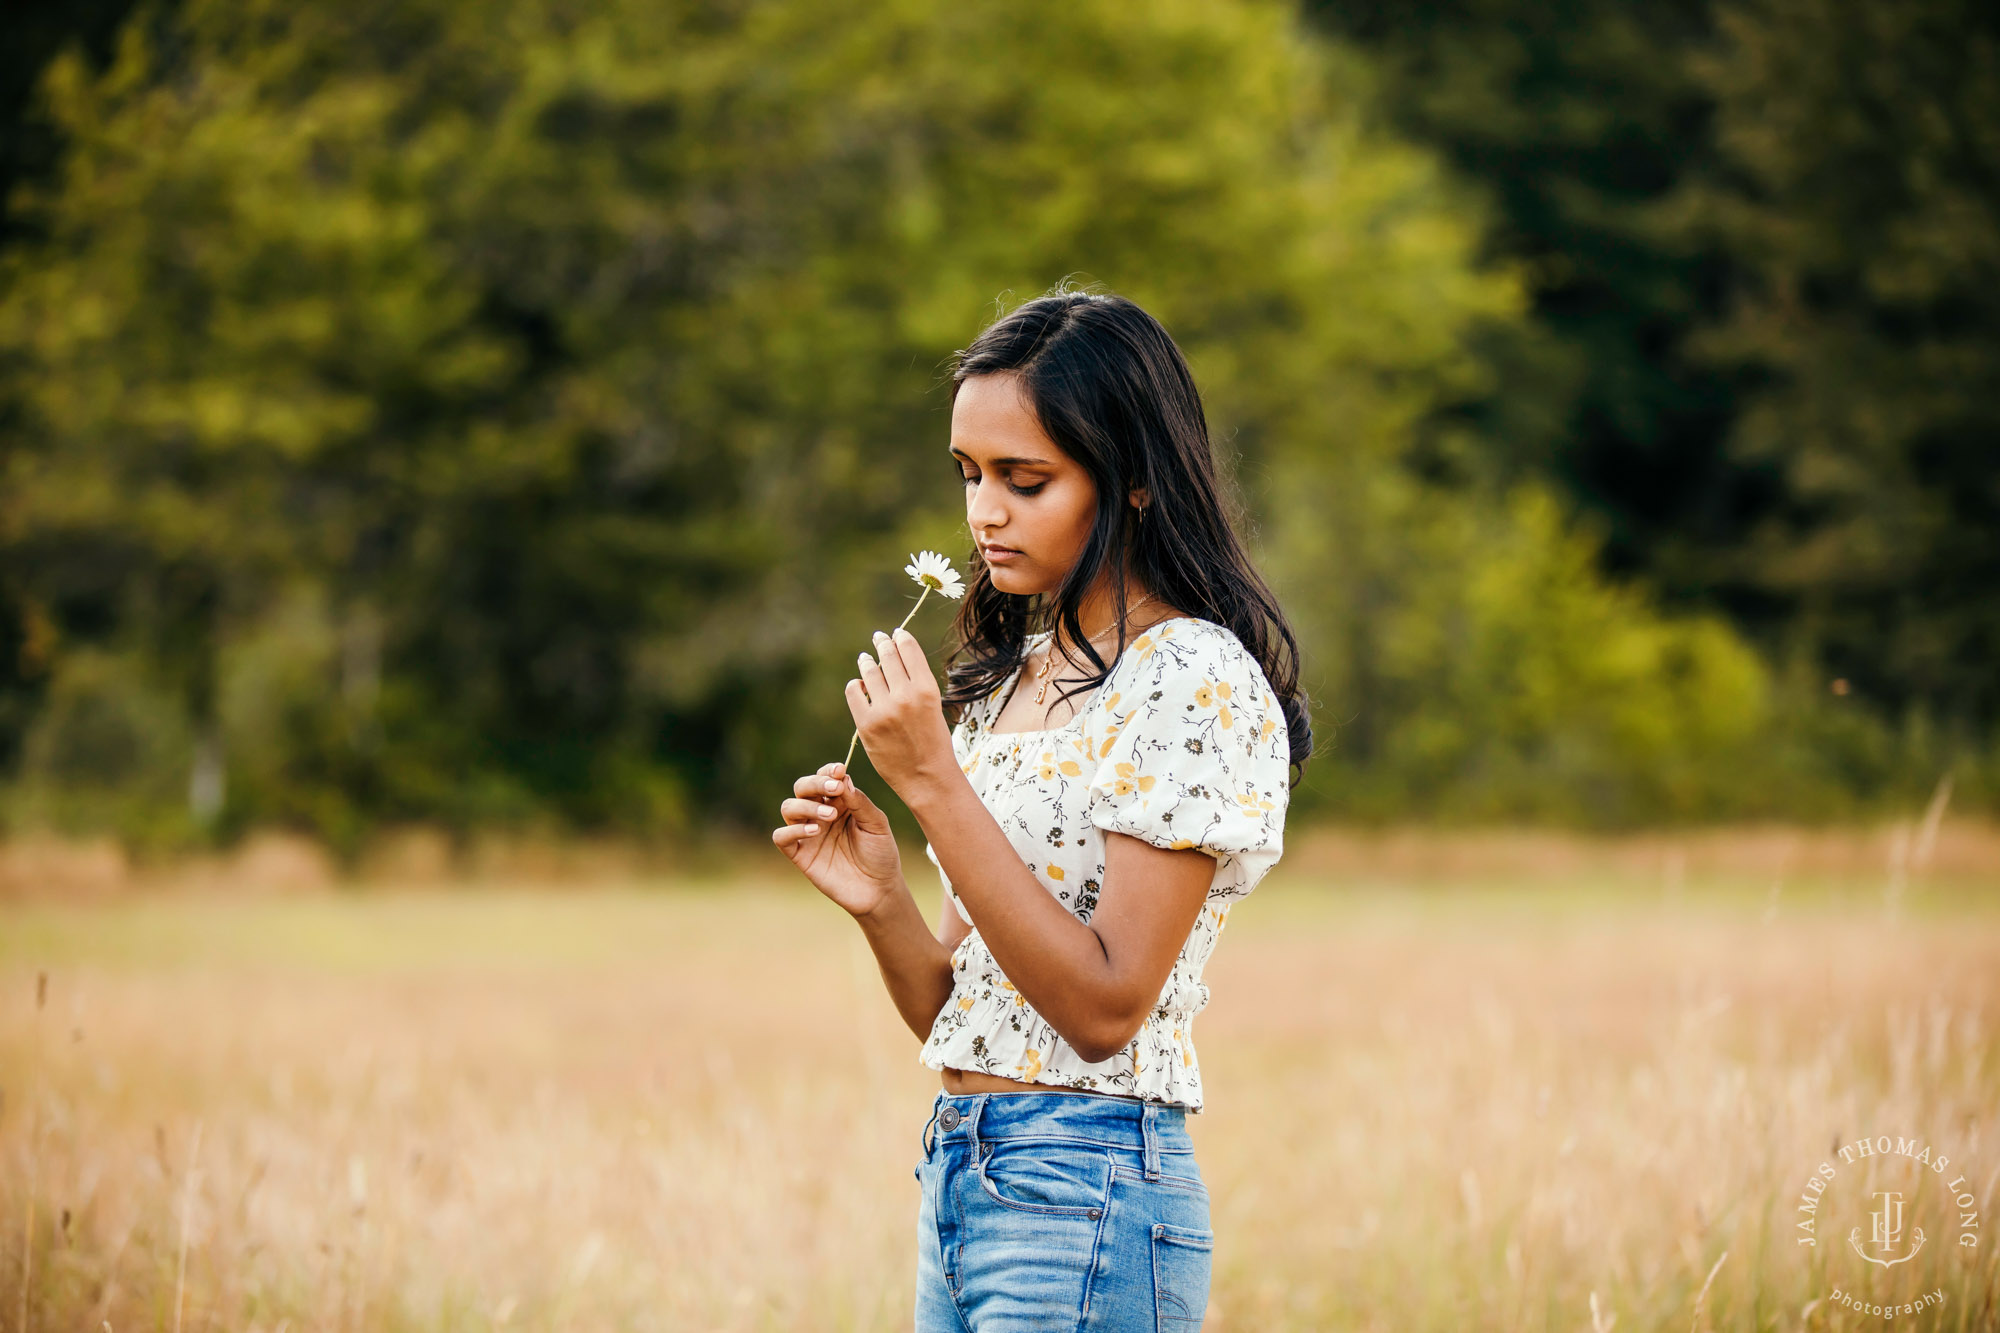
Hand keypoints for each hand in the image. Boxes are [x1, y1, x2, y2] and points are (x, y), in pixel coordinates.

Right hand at [771, 761, 903, 916]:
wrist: (879, 890)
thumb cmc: (880, 854)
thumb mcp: (877, 824)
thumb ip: (859, 802)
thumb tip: (843, 779)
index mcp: (839, 803)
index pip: (825, 778)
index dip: (828, 771)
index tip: (840, 770)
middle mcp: (820, 814)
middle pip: (802, 787)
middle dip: (815, 783)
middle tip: (834, 789)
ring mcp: (808, 834)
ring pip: (789, 808)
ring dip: (806, 806)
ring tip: (830, 817)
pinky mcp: (800, 855)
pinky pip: (782, 837)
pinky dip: (792, 830)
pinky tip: (814, 831)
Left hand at [849, 626, 956, 798]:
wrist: (926, 777)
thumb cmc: (933, 743)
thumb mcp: (934, 708)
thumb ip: (916, 685)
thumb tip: (895, 660)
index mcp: (927, 689)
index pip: (908, 650)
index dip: (900, 637)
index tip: (895, 634)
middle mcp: (906, 695)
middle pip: (888, 657)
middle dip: (882, 643)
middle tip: (879, 638)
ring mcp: (884, 710)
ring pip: (870, 672)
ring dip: (867, 662)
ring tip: (866, 659)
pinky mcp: (867, 724)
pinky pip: (854, 692)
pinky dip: (856, 685)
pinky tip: (859, 685)